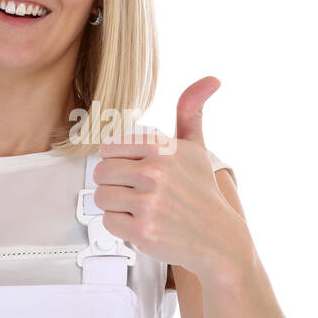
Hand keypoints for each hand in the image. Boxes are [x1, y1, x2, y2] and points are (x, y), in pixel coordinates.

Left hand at [93, 76, 246, 281]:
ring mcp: (149, 202)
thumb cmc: (201, 192)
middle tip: (137, 192)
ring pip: (100, 197)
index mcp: (163, 149)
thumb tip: (210, 79)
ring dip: (116, 205)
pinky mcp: (142, 229)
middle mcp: (156, 172)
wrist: (218, 238)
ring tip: (140, 207)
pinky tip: (142, 222)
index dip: (118, 161)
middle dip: (114, 184)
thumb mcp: (196, 148)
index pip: (109, 148)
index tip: (136, 170)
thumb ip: (191, 112)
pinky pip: (107, 221)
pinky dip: (121, 225)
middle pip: (100, 172)